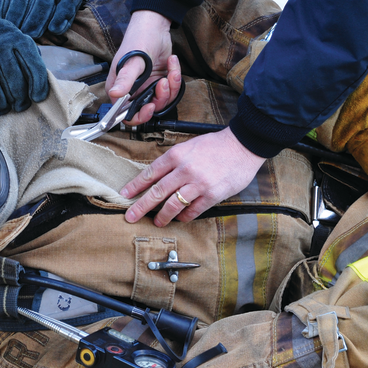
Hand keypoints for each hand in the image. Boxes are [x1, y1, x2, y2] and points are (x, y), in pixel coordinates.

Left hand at [0, 0, 97, 37]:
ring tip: (33, 34)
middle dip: (18, 19)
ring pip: (43, 2)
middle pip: (22, 0)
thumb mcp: (8, 4)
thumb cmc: (27, 7)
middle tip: (17, 36)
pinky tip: (55, 29)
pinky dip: (61, 16)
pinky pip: (66, 4)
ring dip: (37, 19)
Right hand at [0, 13, 48, 119]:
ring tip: (4, 105)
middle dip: (21, 101)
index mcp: (14, 38)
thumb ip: (29, 55)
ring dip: (4, 107)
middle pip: (17, 88)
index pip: (34, 69)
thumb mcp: (12, 38)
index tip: (36, 98)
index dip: (39, 88)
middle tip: (19, 105)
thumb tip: (42, 83)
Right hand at [106, 10, 182, 124]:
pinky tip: (171, 63)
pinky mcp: (159, 81)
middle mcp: (132, 90)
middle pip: (147, 109)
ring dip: (171, 87)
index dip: (138, 116)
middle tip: (163, 83)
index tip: (150, 107)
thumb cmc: (139, 40)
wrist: (155, 26)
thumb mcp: (133, 61)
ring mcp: (147, 87)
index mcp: (120, 88)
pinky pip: (171, 90)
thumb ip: (125, 79)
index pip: (125, 114)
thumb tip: (114, 94)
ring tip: (170, 70)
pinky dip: (175, 78)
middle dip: (159, 98)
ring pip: (162, 101)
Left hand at [119, 127, 264, 225]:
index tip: (125, 194)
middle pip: (157, 192)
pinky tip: (180, 218)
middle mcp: (184, 170)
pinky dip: (184, 216)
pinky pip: (193, 210)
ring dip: (162, 217)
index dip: (135, 186)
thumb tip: (156, 177)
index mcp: (176, 155)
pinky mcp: (212, 195)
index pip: (149, 173)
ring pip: (173, 205)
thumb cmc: (214, 145)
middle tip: (130, 216)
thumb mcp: (188, 146)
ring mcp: (198, 184)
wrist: (243, 145)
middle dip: (141, 206)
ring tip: (157, 222)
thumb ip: (173, 161)